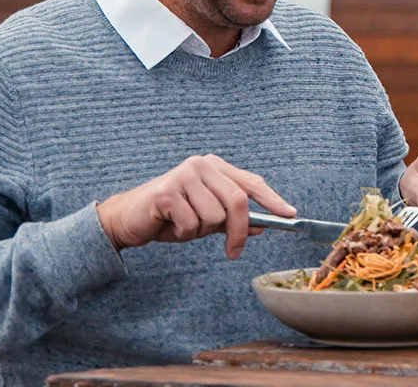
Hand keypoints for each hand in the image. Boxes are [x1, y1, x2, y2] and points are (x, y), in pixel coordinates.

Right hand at [96, 154, 294, 258]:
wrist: (128, 218)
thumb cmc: (169, 216)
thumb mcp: (205, 217)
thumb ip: (232, 219)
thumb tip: (263, 225)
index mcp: (213, 166)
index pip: (250, 182)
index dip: (272, 199)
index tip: (289, 215)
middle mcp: (201, 165)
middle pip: (237, 201)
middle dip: (239, 231)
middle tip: (234, 252)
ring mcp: (183, 176)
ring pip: (214, 217)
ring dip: (201, 232)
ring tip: (184, 225)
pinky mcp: (167, 192)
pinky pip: (192, 225)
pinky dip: (184, 234)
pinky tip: (171, 225)